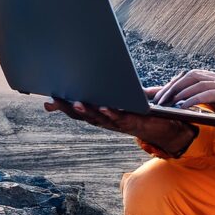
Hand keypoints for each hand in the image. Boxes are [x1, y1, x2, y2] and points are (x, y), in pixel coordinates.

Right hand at [44, 88, 197, 155]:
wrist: (167, 126)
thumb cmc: (139, 112)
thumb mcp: (116, 101)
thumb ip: (98, 94)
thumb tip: (76, 87)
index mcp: (101, 115)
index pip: (77, 112)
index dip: (62, 107)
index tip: (47, 100)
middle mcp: (107, 121)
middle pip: (84, 116)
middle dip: (68, 108)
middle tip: (55, 99)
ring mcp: (119, 122)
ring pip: (100, 118)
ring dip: (88, 112)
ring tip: (77, 103)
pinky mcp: (135, 121)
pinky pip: (121, 118)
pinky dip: (112, 113)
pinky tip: (105, 106)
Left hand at [154, 69, 214, 124]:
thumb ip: (210, 103)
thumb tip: (189, 109)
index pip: (191, 76)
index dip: (173, 83)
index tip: (157, 93)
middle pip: (189, 76)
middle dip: (171, 86)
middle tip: (156, 99)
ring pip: (197, 82)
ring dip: (178, 92)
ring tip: (164, 104)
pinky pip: (209, 93)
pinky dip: (193, 99)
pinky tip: (183, 107)